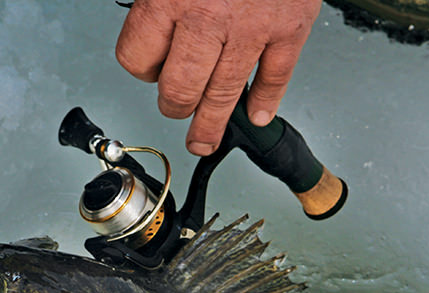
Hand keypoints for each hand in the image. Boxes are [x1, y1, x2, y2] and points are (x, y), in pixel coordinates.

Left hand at [116, 0, 321, 155]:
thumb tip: (152, 31)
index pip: (138, 61)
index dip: (142, 71)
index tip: (150, 72)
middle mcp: (207, 18)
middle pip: (179, 90)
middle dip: (175, 108)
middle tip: (177, 113)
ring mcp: (252, 28)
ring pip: (224, 96)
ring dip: (212, 125)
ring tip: (206, 138)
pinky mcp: (290, 28)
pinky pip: (276, 78)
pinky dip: (267, 101)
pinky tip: (259, 114)